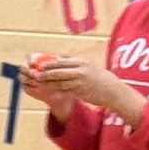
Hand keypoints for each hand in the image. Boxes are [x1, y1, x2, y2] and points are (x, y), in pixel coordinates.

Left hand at [26, 55, 145, 127]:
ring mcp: (80, 81)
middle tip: (36, 73)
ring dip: (49, 82)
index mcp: (81, 62)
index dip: (49, 62)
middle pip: (58, 70)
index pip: (61, 60)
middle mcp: (80, 70)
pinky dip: (56, 89)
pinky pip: (64, 89)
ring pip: (59, 81)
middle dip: (46, 72)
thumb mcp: (88, 66)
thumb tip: (58, 58)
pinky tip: (50, 89)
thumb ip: (74, 63)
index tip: (40, 63)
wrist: (112, 90)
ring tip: (39, 81)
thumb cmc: (98, 78)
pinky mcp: (80, 91)